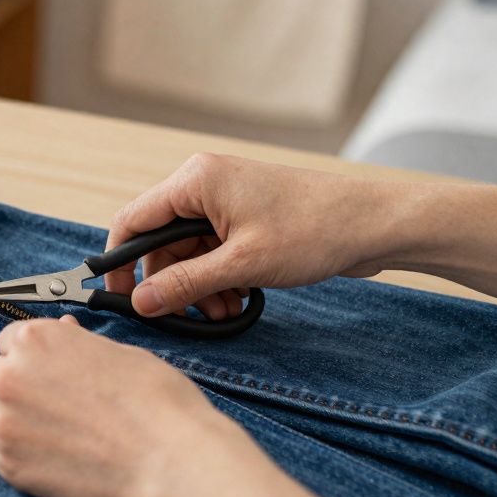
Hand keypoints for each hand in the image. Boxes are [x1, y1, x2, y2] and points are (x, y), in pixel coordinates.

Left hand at [0, 315, 239, 496]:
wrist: (169, 460)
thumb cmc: (155, 401)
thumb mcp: (116, 352)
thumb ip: (74, 344)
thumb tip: (60, 334)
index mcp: (36, 340)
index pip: (7, 339)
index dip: (27, 355)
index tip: (42, 370)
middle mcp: (10, 376)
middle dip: (0, 381)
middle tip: (31, 398)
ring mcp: (5, 423)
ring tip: (32, 427)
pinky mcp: (9, 465)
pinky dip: (7, 450)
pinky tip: (41, 453)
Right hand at [105, 154, 397, 318]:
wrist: (375, 224)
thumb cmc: (316, 230)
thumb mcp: (242, 265)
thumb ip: (184, 284)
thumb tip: (141, 302)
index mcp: (195, 181)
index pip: (133, 221)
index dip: (121, 263)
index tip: (121, 297)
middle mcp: (204, 184)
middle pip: (160, 241)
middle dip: (172, 282)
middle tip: (188, 315)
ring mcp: (225, 201)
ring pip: (187, 251)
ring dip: (198, 286)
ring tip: (223, 310)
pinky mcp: (244, 217)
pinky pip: (212, 251)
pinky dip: (217, 278)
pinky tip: (237, 299)